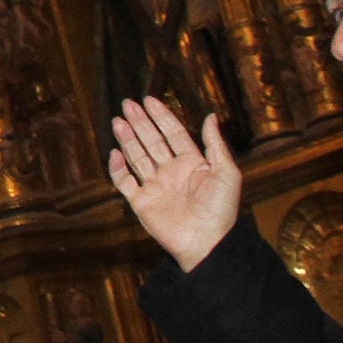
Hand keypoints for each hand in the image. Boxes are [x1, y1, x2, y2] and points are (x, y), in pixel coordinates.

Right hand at [107, 96, 241, 271]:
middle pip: (151, 141)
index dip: (161, 117)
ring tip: (118, 121)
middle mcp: (171, 172)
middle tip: (128, 104)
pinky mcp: (141, 202)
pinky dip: (117, 168)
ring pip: (137, 157)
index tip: (149, 100)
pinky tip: (115, 153)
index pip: (173, 134)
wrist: (206, 242)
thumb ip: (215, 144)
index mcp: (191, 164)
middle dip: (140, 122)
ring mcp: (154, 186)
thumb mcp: (226, 173)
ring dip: (127, 139)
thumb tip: (210, 116)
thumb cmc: (221, 210)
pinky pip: (124, 182)